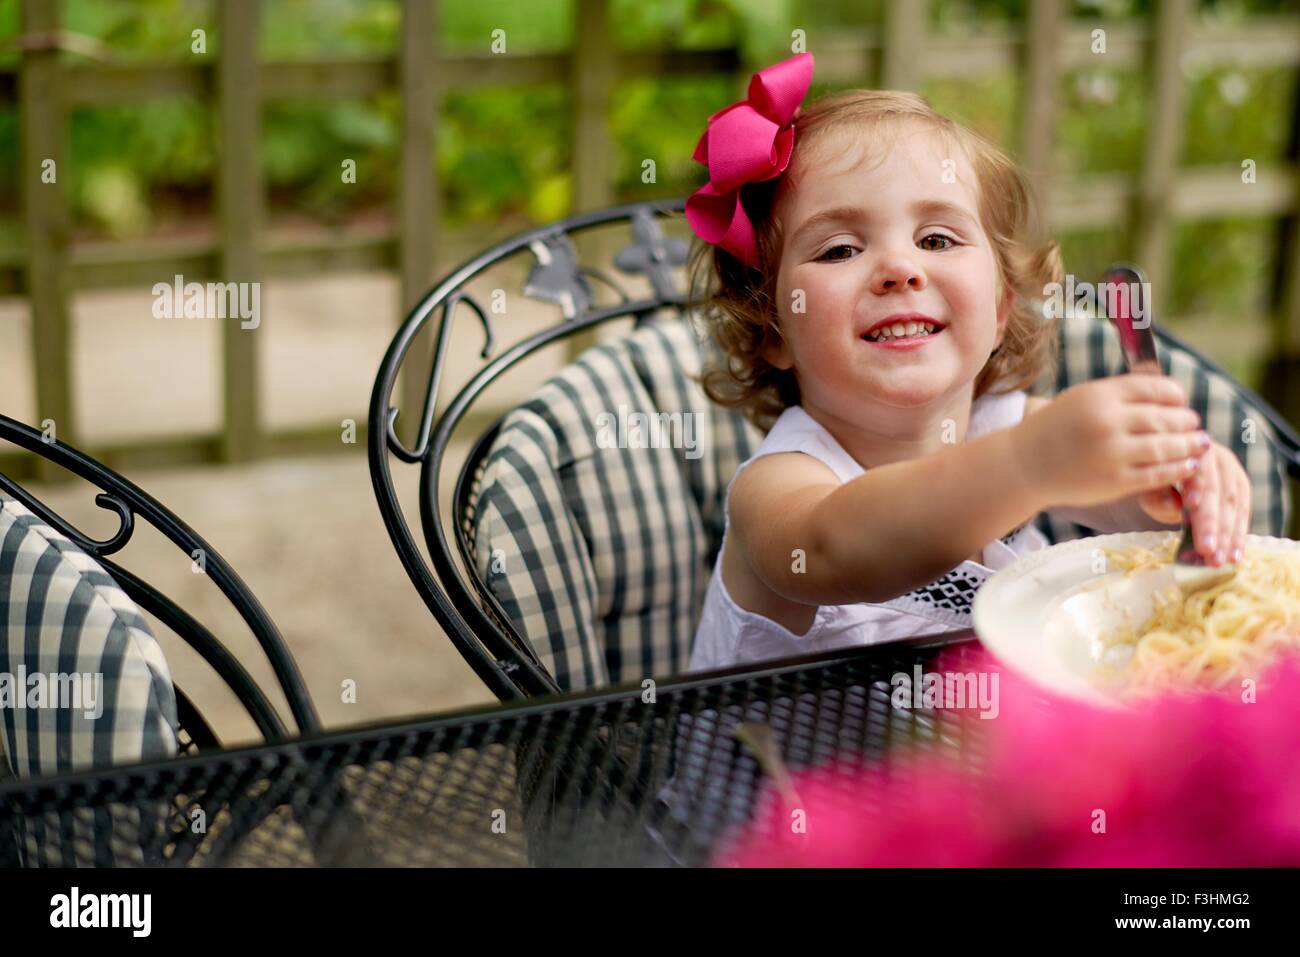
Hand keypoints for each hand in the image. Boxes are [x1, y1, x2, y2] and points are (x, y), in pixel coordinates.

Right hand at [1013, 373, 1207, 509]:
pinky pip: (1159, 473)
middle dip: (1187, 421)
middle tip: (1194, 425)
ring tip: (1199, 445)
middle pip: (1167, 418)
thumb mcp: (1082, 398)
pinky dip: (1180, 469)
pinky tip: (1188, 466)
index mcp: (1100, 395)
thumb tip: (1165, 391)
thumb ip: (1120, 394)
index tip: (1181, 402)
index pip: (1156, 389)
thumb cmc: (1055, 429)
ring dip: (1189, 446)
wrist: (1023, 464)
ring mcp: (1112, 453)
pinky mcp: (1115, 481)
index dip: (1176, 396)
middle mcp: (1107, 421)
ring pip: (1168, 446)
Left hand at [1136, 440, 1250, 565]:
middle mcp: (1217, 457)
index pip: (1196, 468)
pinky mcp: (1241, 487)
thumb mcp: (1146, 482)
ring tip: (1221, 561)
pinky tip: (1235, 556)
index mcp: (1190, 448)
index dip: (1196, 487)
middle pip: (1218, 491)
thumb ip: (1156, 493)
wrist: (1166, 465)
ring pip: (1235, 505)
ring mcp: (1232, 471)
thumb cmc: (1152, 475)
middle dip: (1213, 523)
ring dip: (1229, 535)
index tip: (1191, 507)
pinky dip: (1238, 536)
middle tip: (1207, 551)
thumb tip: (1174, 505)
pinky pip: (1243, 513)